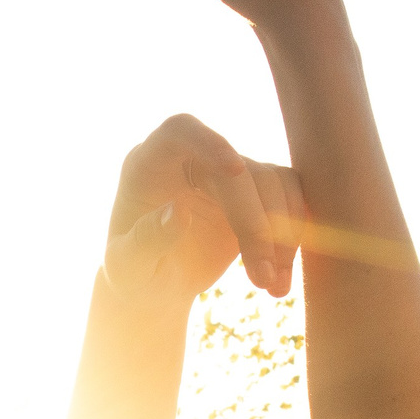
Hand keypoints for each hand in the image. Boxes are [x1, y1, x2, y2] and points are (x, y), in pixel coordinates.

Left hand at [103, 113, 306, 301]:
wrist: (155, 286)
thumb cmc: (133, 274)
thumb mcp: (127, 268)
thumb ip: (145, 240)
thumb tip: (178, 212)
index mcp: (150, 164)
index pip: (180, 130)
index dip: (209, 143)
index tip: (235, 169)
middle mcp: (192, 159)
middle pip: (239, 171)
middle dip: (256, 223)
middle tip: (262, 277)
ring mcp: (227, 173)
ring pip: (273, 184)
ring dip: (282, 236)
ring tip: (274, 288)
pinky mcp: (255, 194)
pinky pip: (289, 199)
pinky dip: (291, 239)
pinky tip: (281, 277)